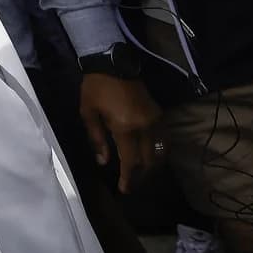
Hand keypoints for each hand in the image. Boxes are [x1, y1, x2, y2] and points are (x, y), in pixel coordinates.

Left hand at [77, 73, 164, 194]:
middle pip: (149, 161)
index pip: (131, 161)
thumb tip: (104, 162)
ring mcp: (156, 120)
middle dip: (141, 176)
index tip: (125, 190)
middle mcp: (145, 127)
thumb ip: (97, 139)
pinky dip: (159, 152)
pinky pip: (164, 139)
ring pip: (160, 152)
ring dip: (152, 166)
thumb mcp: (88, 114)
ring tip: (141, 175)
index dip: (129, 178)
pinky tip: (150, 157)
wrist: (113, 63)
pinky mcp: (160, 114)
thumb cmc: (96, 88)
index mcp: (126, 128)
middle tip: (132, 185)